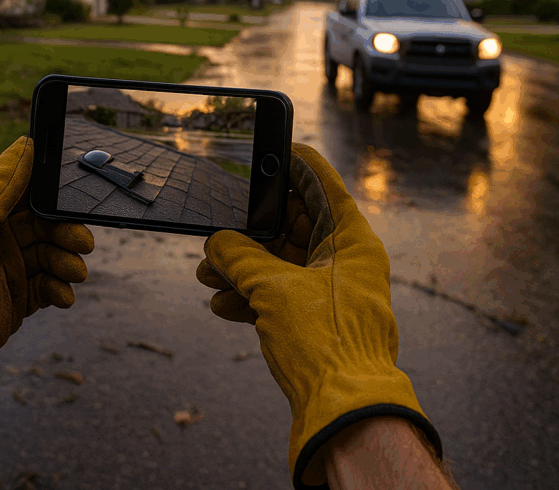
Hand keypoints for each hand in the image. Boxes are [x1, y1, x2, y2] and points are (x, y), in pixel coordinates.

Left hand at [0, 137, 93, 446]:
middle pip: (44, 225)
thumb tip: (25, 144)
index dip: (50, 194)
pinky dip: (59, 290)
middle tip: (84, 242)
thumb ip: (2, 179)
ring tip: (75, 273)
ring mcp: (6, 269)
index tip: (72, 196)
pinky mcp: (15, 300)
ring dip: (67, 262)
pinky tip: (63, 296)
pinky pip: (46, 287)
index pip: (25, 193)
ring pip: (50, 256)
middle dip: (67, 232)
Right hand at [196, 143, 440, 488]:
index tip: (267, 147)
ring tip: (206, 272)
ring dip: (241, 267)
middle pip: (292, 227)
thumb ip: (239, 258)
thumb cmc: (326, 345)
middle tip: (218, 223)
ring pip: (280, 264)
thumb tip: (216, 243)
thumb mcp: (272, 289)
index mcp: (351, 241)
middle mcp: (344, 262)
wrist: (343, 412)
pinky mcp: (315, 322)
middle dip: (249, 229)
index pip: (322, 184)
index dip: (292, 162)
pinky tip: (221, 304)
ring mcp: (330, 293)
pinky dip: (249, 297)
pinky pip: (278, 296)